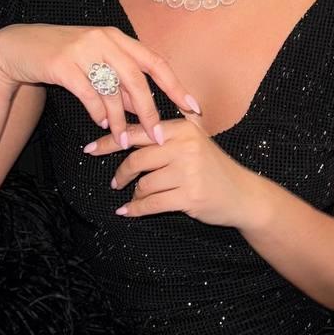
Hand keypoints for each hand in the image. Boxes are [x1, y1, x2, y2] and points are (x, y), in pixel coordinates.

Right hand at [0, 23, 199, 147]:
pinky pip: (88, 93)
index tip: (193, 108)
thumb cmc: (63, 57)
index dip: (176, 86)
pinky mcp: (62, 63)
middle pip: (137, 79)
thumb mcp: (96, 63)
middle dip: (150, 111)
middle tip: (158, 136)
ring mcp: (82, 49)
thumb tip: (143, 108)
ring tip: (123, 140)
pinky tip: (101, 124)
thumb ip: (120, 81)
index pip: (155, 62)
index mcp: (118, 38)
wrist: (19, 47)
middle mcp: (104, 39)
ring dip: (120, 120)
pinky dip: (97, 112)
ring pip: (112, 90)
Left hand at [84, 112, 255, 228]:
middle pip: (136, 159)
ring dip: (134, 194)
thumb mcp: (195, 141)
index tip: (90, 149)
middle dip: (121, 173)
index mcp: (182, 129)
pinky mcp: (190, 197)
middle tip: (116, 182)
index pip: (138, 132)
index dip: (110, 141)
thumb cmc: (214, 168)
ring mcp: (188, 173)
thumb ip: (166, 131)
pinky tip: (129, 211)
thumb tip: (127, 123)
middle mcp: (185, 147)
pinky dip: (137, 209)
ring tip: (135, 197)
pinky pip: (152, 204)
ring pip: (144, 184)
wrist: (243, 195)